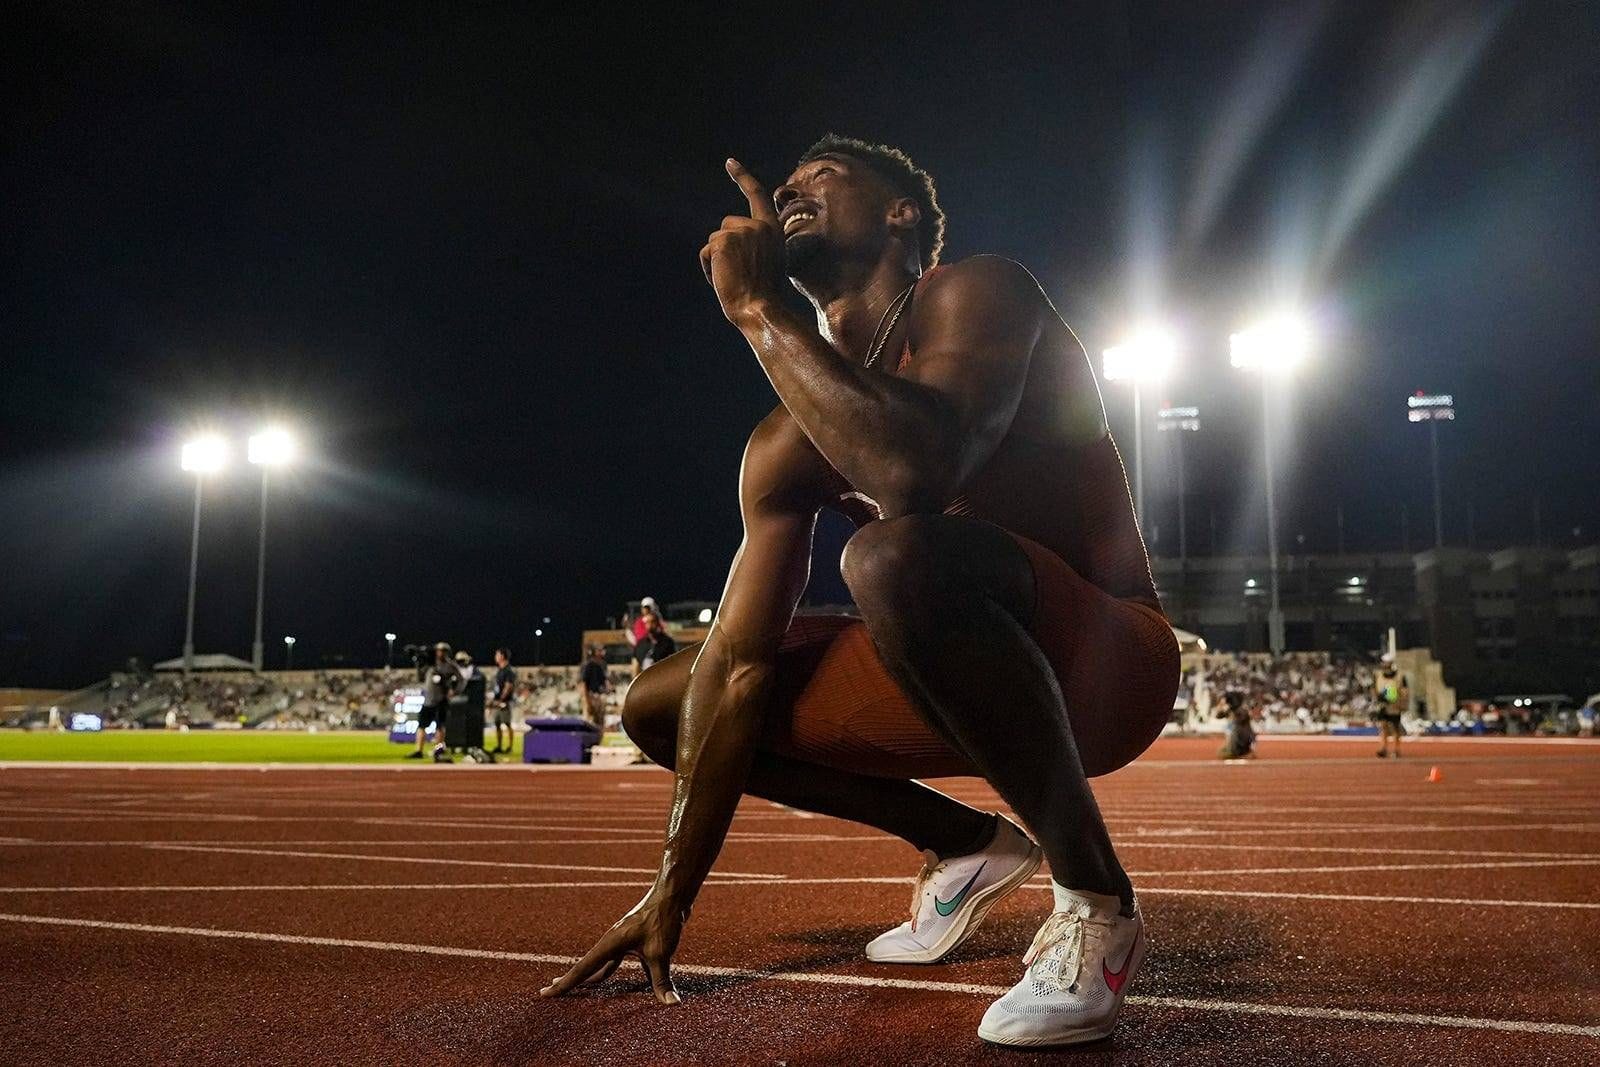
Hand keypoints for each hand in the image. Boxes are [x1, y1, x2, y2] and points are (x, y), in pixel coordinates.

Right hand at [539, 891, 684, 1003]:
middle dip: (569, 980)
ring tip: (580, 987)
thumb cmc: (662, 919)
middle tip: (549, 990)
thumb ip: (662, 981)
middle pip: (585, 966)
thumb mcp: (661, 953)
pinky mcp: (631, 939)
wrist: (671, 894)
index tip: (544, 994)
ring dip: (590, 976)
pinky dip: (609, 970)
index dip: (563, 984)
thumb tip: (672, 1005)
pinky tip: (612, 979)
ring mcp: (620, 939)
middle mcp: (611, 941)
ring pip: (600, 963)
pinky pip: (615, 959)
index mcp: (609, 944)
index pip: (581, 969)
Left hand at [699, 158, 783, 322]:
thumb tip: (733, 240)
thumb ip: (756, 243)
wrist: (760, 308)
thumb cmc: (764, 295)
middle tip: (739, 273)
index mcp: (773, 229)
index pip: (756, 195)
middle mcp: (759, 225)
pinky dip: (709, 268)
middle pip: (726, 225)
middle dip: (725, 246)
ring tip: (733, 278)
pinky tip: (722, 278)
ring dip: (717, 259)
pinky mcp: (723, 240)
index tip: (729, 162)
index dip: (742, 177)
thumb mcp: (769, 261)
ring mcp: (742, 230)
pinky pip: (706, 251)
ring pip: (715, 239)